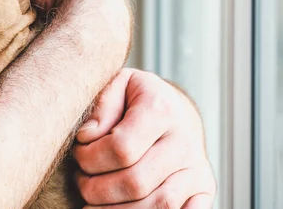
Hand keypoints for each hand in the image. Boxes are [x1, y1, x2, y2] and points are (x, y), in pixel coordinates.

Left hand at [73, 68, 215, 207]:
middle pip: (135, 182)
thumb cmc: (137, 99)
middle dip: (96, 188)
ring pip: (156, 207)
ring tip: (93, 199)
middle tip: (81, 179)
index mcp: (161, 109)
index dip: (89, 157)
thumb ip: (101, 106)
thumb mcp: (117, 85)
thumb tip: (88, 136)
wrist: (177, 109)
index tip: (78, 152)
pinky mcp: (204, 189)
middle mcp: (184, 141)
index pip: (121, 148)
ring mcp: (197, 168)